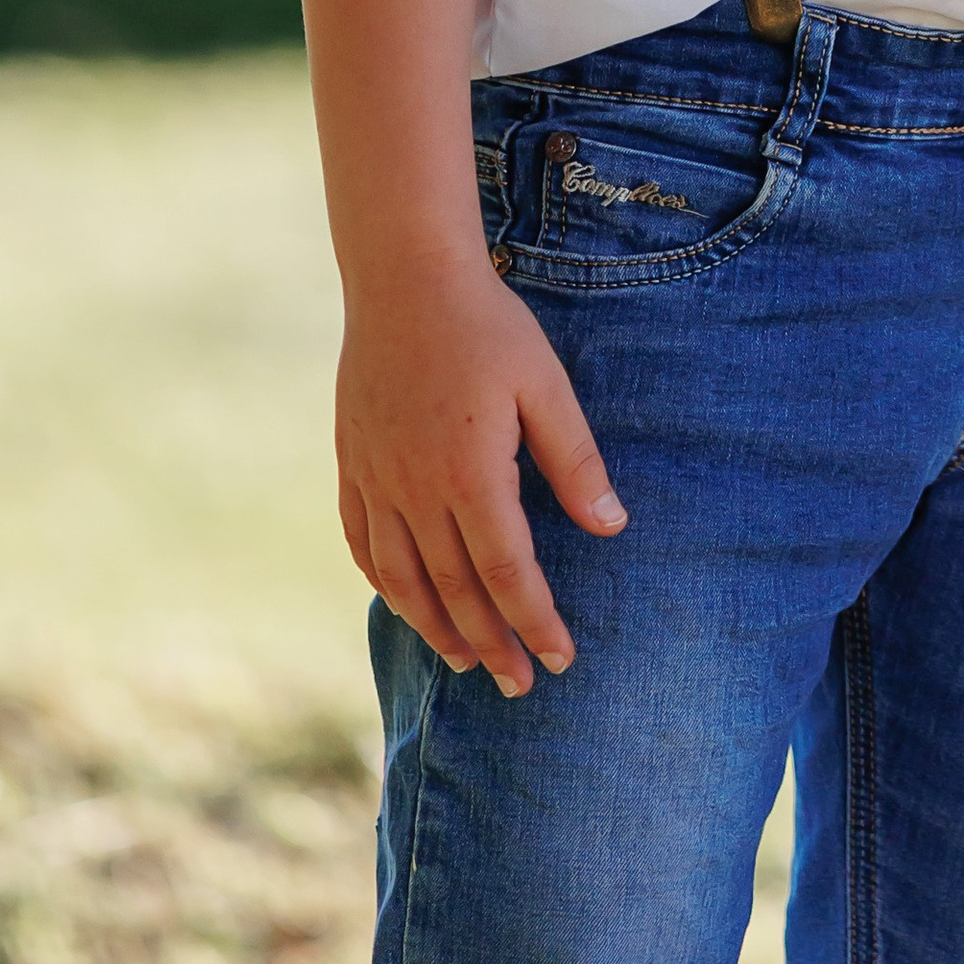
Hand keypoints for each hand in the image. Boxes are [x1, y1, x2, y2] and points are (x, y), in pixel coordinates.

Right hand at [334, 257, 625, 695]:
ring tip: (464, 660)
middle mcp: (417, 491)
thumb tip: (611, 526)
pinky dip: (383, 582)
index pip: (509, 574)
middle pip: (456, 591)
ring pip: (403, 579)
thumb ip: (574, 459)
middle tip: (518, 684)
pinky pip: (363, 541)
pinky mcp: (352, 463)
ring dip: (435, 627)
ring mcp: (377, 480)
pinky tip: (402, 600)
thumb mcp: (545, 385)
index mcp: (472, 475)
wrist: (404, 278)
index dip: (535, 622)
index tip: (559, 659)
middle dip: (491, 643)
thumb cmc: (488, 326)